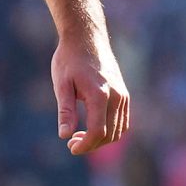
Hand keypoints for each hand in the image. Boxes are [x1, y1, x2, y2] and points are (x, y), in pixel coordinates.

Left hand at [53, 31, 131, 156]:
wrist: (86, 38)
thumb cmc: (69, 59)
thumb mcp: (61, 85)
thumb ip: (65, 111)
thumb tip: (64, 136)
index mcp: (100, 95)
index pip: (98, 131)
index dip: (85, 145)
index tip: (70, 148)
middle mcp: (117, 96)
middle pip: (110, 134)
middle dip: (91, 144)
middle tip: (71, 143)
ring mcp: (123, 95)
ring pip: (119, 130)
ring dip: (101, 139)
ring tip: (79, 136)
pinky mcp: (124, 94)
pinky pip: (122, 121)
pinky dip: (110, 130)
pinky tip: (91, 127)